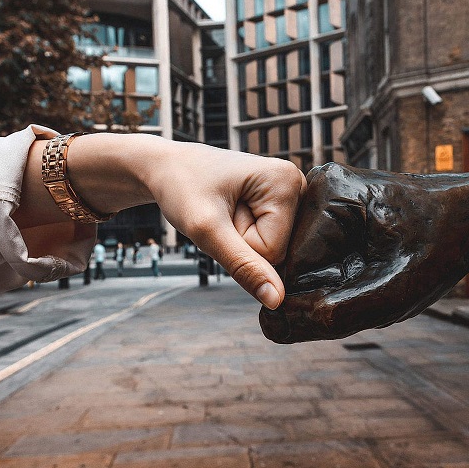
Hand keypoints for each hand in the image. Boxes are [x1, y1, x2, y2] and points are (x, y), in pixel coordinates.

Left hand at [141, 141, 305, 308]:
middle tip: (222, 214)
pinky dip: (245, 236)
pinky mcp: (283, 205)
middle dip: (244, 242)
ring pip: (274, 250)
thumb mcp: (207, 230)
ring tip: (227, 211)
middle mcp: (299, 185)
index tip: (221, 215)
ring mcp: (292, 196)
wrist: (169, 168)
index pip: (275, 251)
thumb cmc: (182, 186)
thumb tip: (277, 300)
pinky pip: (270, 242)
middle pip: (280, 251)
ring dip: (243, 239)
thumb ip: (243, 266)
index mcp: (288, 181)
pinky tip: (235, 213)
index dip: (240, 242)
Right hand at [259, 163, 468, 342]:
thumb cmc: (438, 250)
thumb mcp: (388, 295)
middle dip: (327, 291)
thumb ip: (328, 316)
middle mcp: (316, 186)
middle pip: (293, 266)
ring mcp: (322, 195)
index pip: (290, 270)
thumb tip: (271, 329)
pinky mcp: (330, 208)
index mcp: (327, 193)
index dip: (322, 300)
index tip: (363, 299)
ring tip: (373, 279)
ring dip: (332, 284)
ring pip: (302, 264)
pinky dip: (338, 273)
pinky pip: (316, 254)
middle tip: (372, 289)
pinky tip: (367, 270)